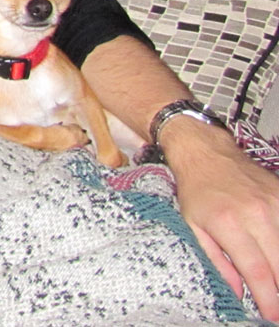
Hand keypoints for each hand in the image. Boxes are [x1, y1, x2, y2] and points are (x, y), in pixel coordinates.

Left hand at [162, 119, 278, 320]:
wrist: (207, 152)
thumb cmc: (196, 190)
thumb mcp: (193, 225)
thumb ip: (216, 260)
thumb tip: (238, 291)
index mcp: (229, 223)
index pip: (257, 271)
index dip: (268, 299)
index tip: (272, 316)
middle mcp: (256, 213)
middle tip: (278, 310)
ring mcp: (275, 203)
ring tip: (278, 286)